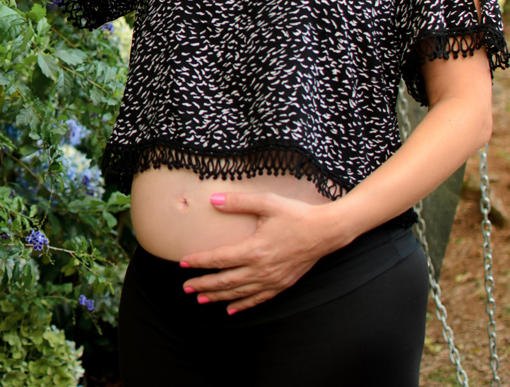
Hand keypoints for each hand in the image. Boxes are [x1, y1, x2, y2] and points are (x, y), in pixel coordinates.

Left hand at [177, 192, 345, 313]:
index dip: (200, 262)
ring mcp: (272, 280)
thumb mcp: (267, 203)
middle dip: (204, 285)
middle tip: (186, 288)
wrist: (326, 231)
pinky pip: (258, 299)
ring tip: (201, 299)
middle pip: (225, 281)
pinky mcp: (282, 284)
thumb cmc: (296, 215)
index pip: (220, 259)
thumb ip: (238, 202)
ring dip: (219, 297)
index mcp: (255, 250)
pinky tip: (231, 310)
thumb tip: (213, 200)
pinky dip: (243, 305)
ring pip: (239, 293)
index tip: (183, 264)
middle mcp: (262, 269)